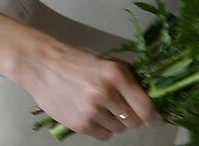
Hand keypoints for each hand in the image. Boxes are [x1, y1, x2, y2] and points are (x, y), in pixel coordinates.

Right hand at [16, 39, 159, 140]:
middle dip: (133, 117)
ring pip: (119, 129)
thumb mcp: (108, 62)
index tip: (154, 120)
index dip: (153, 117)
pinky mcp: (80, 124)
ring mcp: (92, 111)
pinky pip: (104, 136)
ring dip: (116, 122)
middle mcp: (107, 93)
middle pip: (134, 121)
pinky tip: (95, 116)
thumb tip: (150, 95)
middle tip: (124, 109)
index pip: (145, 106)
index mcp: (117, 74)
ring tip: (103, 108)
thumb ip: (128, 78)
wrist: (44, 66)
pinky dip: (103, 129)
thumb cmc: (79, 61)